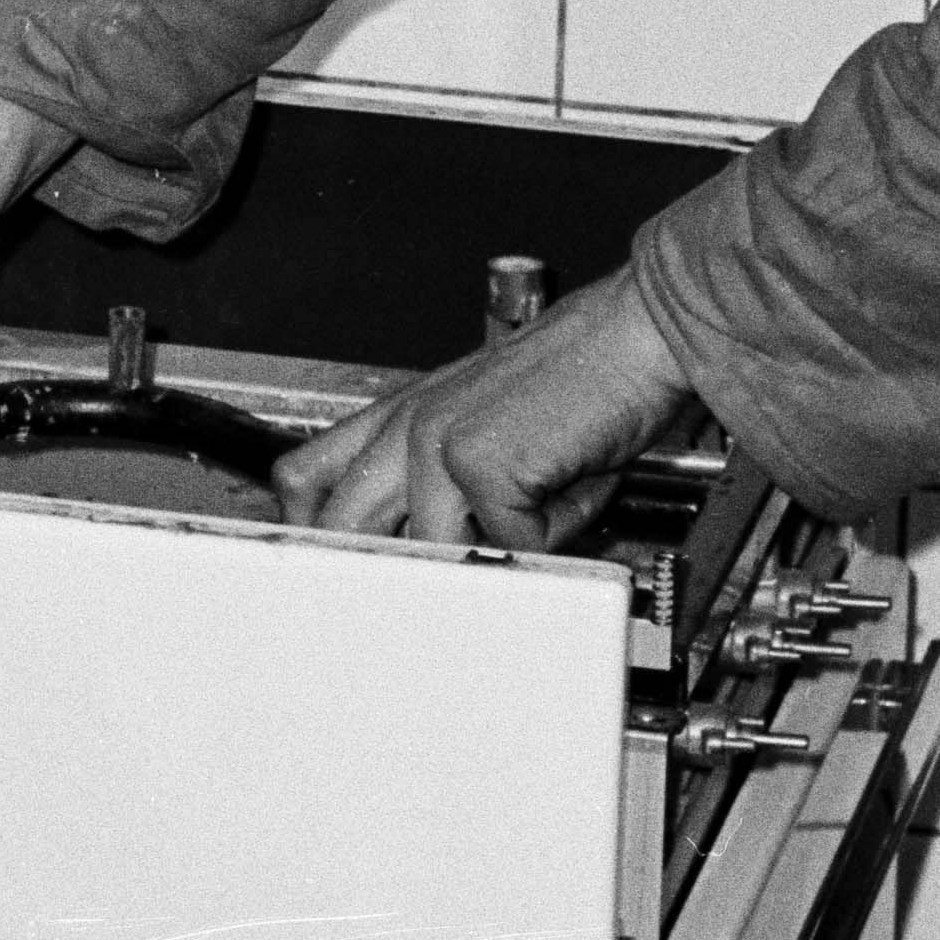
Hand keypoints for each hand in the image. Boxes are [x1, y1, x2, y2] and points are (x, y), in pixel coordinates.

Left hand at [270, 273, 694, 545]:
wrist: (634, 334)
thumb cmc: (579, 379)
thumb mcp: (486, 426)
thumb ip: (440, 486)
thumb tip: (426, 565)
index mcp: (399, 414)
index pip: (305, 480)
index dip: (312, 534)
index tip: (329, 578)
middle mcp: (406, 425)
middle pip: (341, 528)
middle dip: (378, 576)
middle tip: (420, 606)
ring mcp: (436, 443)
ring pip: (432, 553)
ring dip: (495, 550)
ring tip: (542, 501)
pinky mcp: (481, 464)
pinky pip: (510, 549)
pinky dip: (552, 534)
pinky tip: (572, 484)